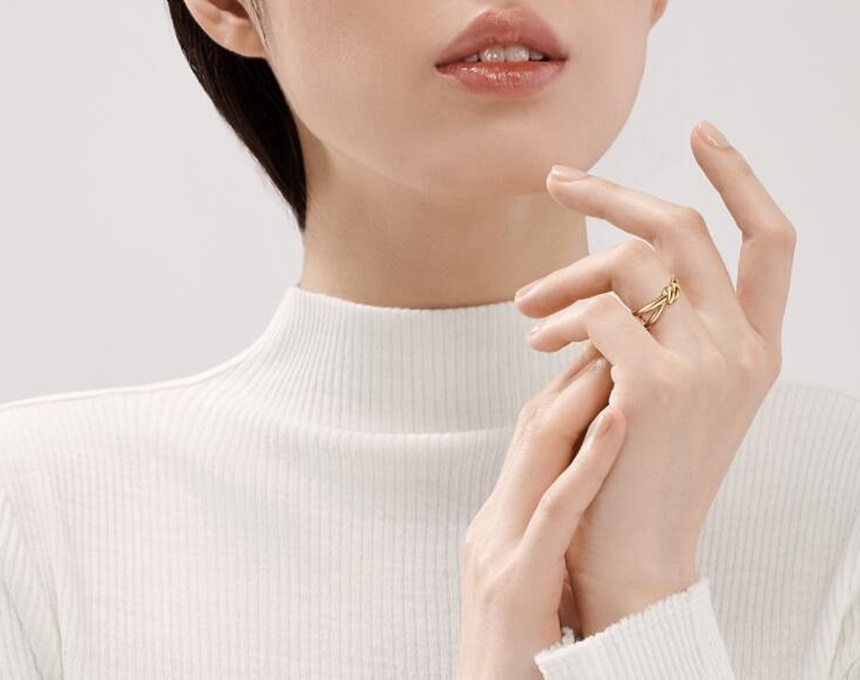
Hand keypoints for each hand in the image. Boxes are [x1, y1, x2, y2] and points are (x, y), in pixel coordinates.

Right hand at [457, 343, 626, 679]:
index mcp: (495, 524)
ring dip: (581, 395)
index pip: (531, 437)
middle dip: (574, 372)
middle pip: (530, 427)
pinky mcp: (517, 582)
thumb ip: (541, 532)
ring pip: (538, 451)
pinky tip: (618, 419)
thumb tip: (579, 490)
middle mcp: (490, 525)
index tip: (607, 347)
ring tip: (618, 349)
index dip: (568, 385)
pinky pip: (556, 508)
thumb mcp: (526, 578)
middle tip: (616, 325)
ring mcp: (497, 550)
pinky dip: (588, 459)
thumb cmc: (519, 653)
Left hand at [513, 121, 796, 636]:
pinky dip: (562, 317)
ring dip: (566, 276)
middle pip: (684, 228)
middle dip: (613, 194)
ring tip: (526, 308)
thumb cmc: (640, 470)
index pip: (771, 240)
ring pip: (631, 263)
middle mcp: (746, 349)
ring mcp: (708, 367)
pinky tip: (538, 342)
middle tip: (556, 181)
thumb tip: (606, 268)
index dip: (740, 177)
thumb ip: (659, 329)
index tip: (701, 133)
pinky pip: (600, 311)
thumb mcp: (669, 391)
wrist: (634, 556)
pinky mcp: (657, 387)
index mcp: (757, 348)